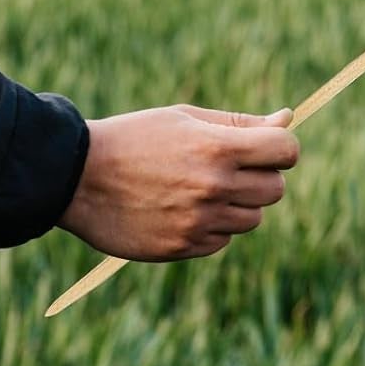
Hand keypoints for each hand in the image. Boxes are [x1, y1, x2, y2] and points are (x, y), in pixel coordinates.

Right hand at [59, 104, 299, 261]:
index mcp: (218, 148)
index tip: (265, 147)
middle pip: (275, 189)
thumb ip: (241, 123)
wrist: (75, 176)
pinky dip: (212, 227)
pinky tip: (182, 210)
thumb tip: (289, 119)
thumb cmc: (136, 138)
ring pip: (253, 218)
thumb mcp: (186, 119)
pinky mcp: (181, 247)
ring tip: (200, 189)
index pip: (287, 150)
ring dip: (238, 205)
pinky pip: (222, 240)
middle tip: (228, 168)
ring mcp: (198, 220)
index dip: (281, 147)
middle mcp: (213, 186)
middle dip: (261, 177)